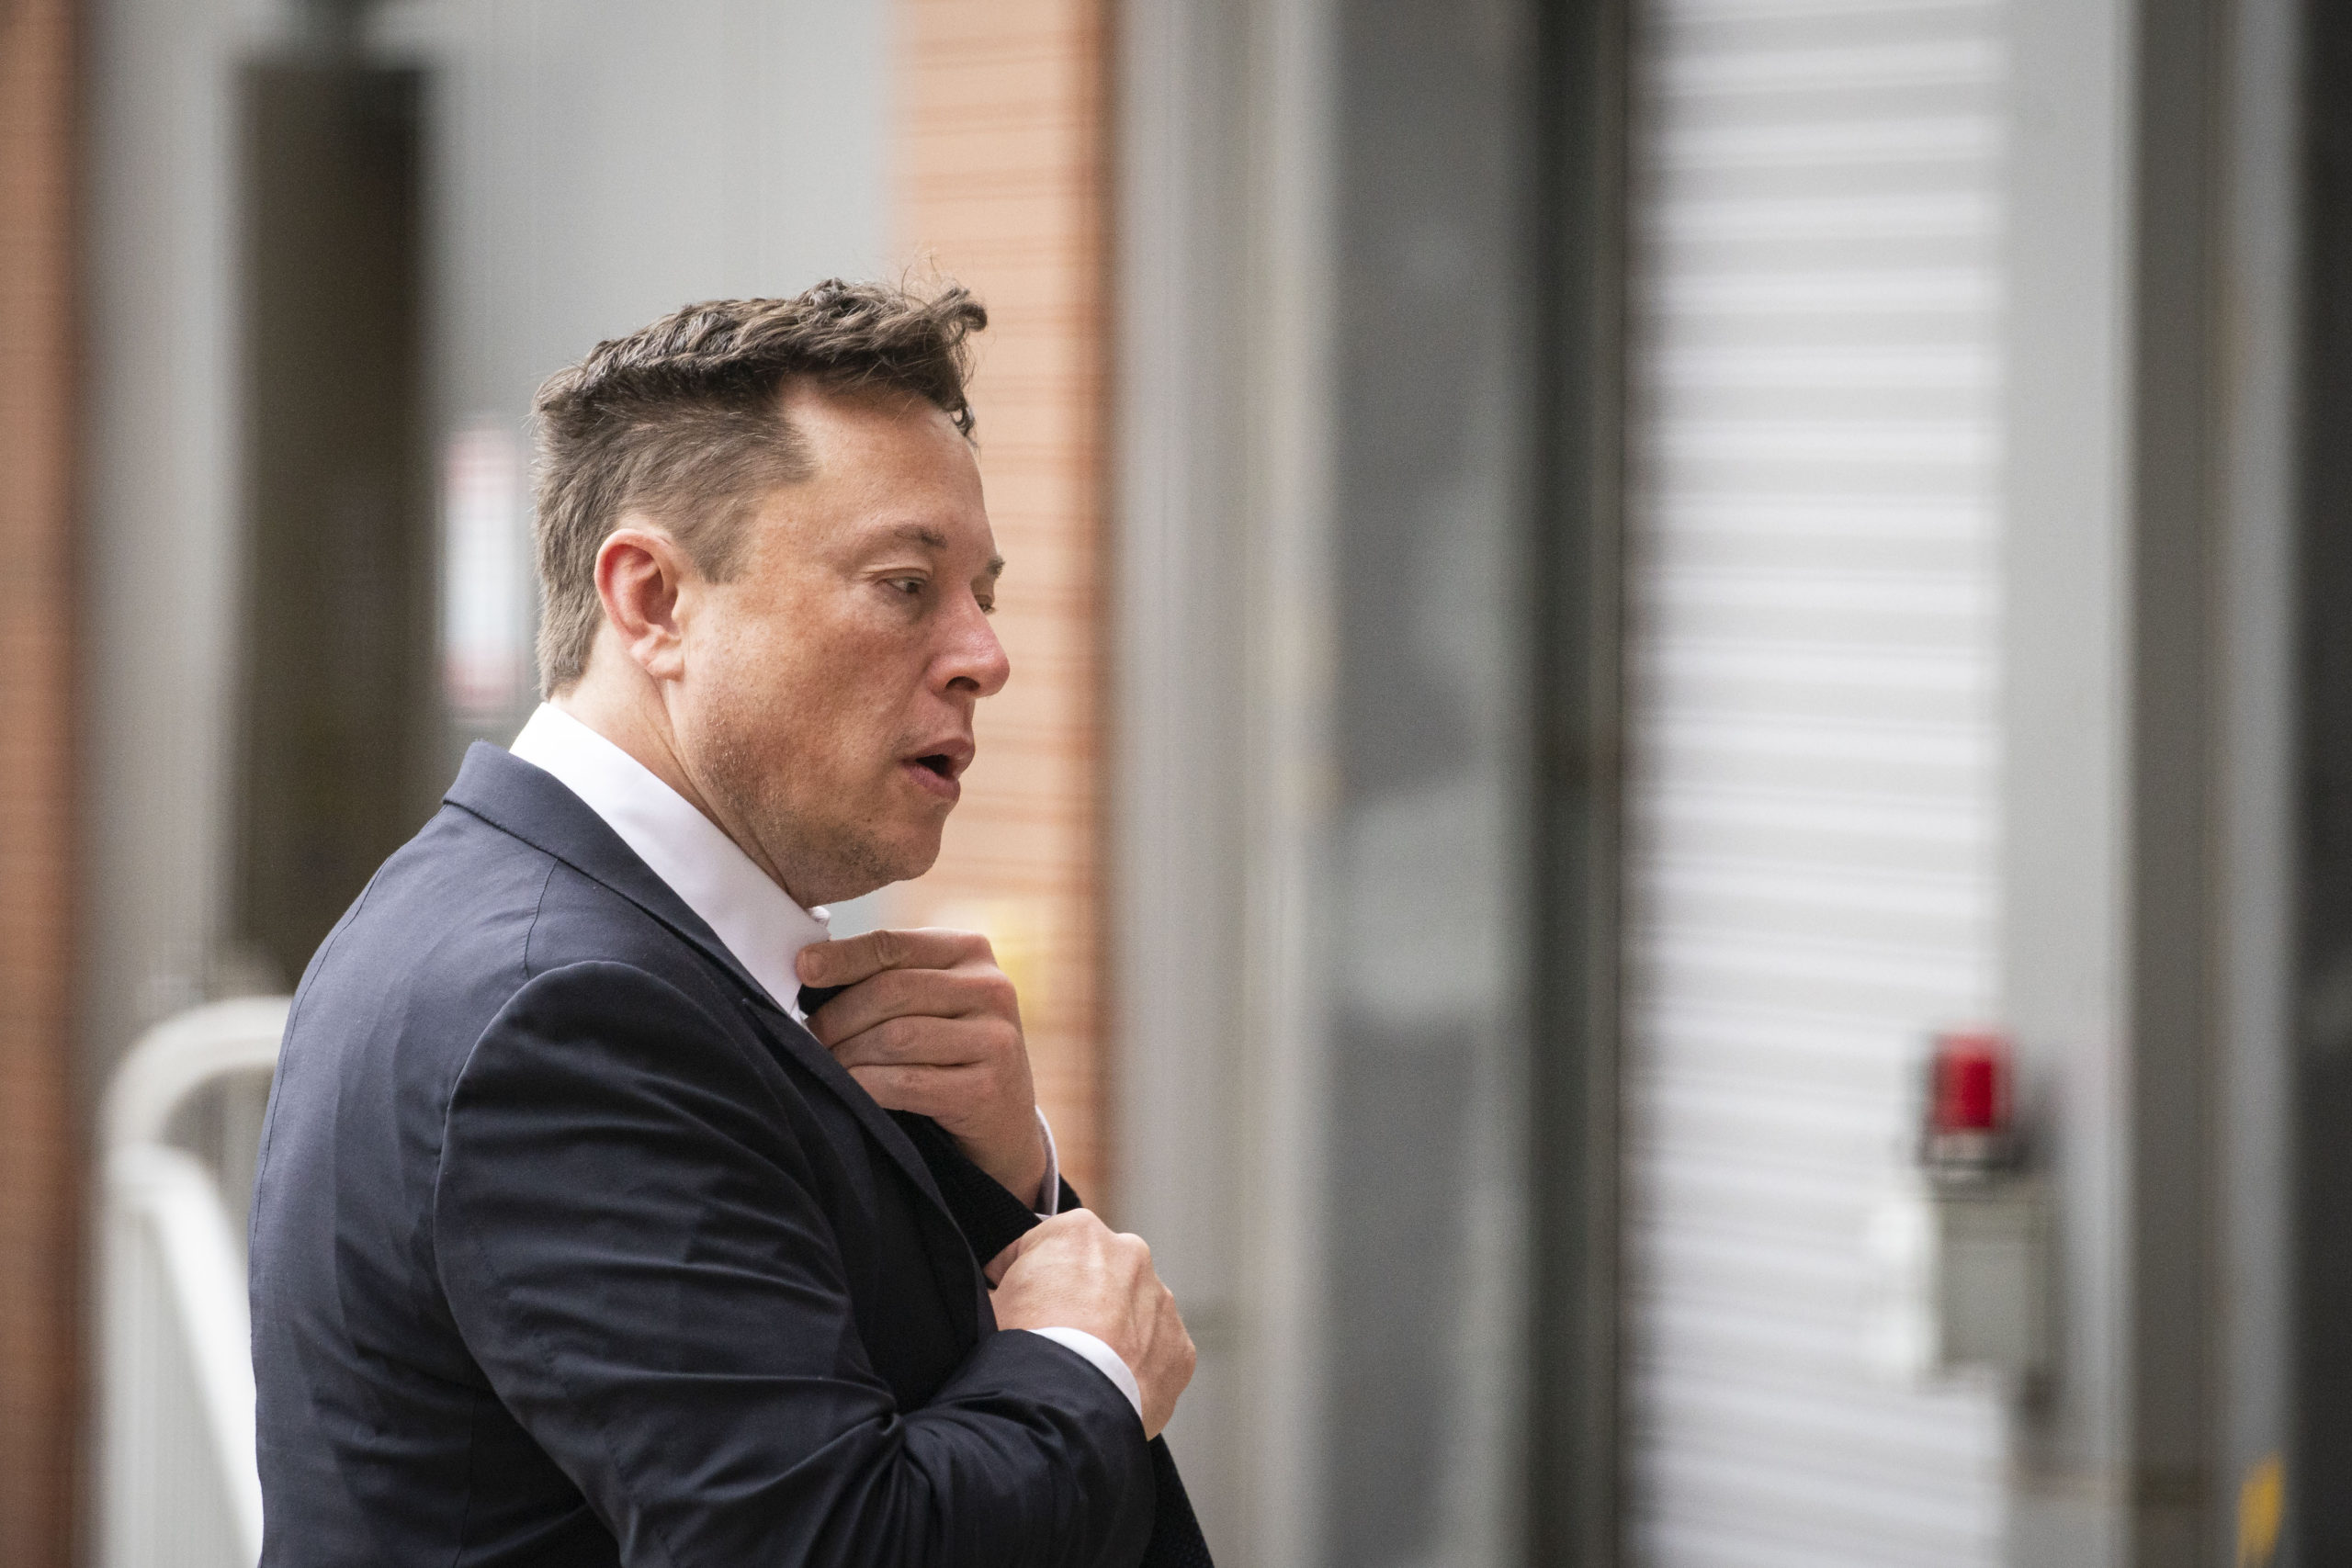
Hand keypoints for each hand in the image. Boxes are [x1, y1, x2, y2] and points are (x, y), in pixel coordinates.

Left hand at [798, 928, 1048, 1202]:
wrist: (1002, 1123)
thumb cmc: (946, 1053)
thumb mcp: (930, 1002)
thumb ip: (886, 978)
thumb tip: (808, 969)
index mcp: (970, 951)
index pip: (893, 944)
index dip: (842, 956)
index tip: (801, 968)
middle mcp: (991, 987)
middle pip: (891, 990)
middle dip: (838, 1016)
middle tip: (809, 1037)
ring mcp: (995, 1038)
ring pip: (895, 1037)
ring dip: (848, 1055)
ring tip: (828, 1065)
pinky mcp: (987, 1089)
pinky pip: (907, 1083)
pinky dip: (867, 1086)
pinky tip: (851, 1090)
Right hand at [991, 1210, 1195, 1438]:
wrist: (1064, 1407)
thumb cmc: (1022, 1347)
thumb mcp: (989, 1299)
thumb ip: (1004, 1282)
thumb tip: (1000, 1292)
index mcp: (1079, 1231)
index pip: (1047, 1246)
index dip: (1025, 1276)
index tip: (1016, 1303)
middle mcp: (1130, 1254)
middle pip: (1098, 1273)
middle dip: (1079, 1298)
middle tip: (1052, 1337)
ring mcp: (1161, 1301)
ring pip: (1133, 1312)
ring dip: (1113, 1331)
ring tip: (1082, 1369)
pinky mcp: (1180, 1347)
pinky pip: (1155, 1352)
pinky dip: (1137, 1366)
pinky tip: (1108, 1387)